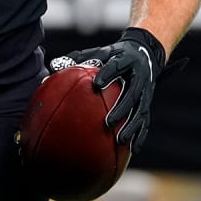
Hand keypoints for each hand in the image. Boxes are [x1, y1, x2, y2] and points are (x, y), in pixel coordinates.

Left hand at [52, 27, 167, 151]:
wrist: (145, 52)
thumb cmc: (114, 55)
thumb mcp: (100, 53)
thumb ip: (78, 59)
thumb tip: (52, 66)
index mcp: (126, 60)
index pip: (117, 66)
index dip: (108, 74)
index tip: (97, 84)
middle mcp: (139, 76)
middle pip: (132, 94)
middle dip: (121, 109)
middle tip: (107, 123)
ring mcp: (145, 91)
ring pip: (140, 110)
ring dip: (131, 126)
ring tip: (120, 140)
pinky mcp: (148, 102)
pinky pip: (145, 121)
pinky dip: (140, 135)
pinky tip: (133, 148)